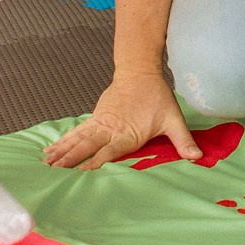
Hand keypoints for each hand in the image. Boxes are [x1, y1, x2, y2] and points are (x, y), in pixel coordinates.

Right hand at [41, 71, 197, 169]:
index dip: (95, 162)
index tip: (81, 173)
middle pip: (87, 145)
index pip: (109, 150)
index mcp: (127, 132)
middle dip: (71, 158)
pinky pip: (77, 131)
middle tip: (54, 171)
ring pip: (78, 138)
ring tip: (47, 162)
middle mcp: (110, 128)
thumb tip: (197, 157)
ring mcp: (100, 122)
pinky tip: (52, 148)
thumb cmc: (157, 96)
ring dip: (63, 150)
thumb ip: (183, 140)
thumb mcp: (173, 118)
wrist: (140, 71)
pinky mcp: (96, 117)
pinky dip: (64, 140)